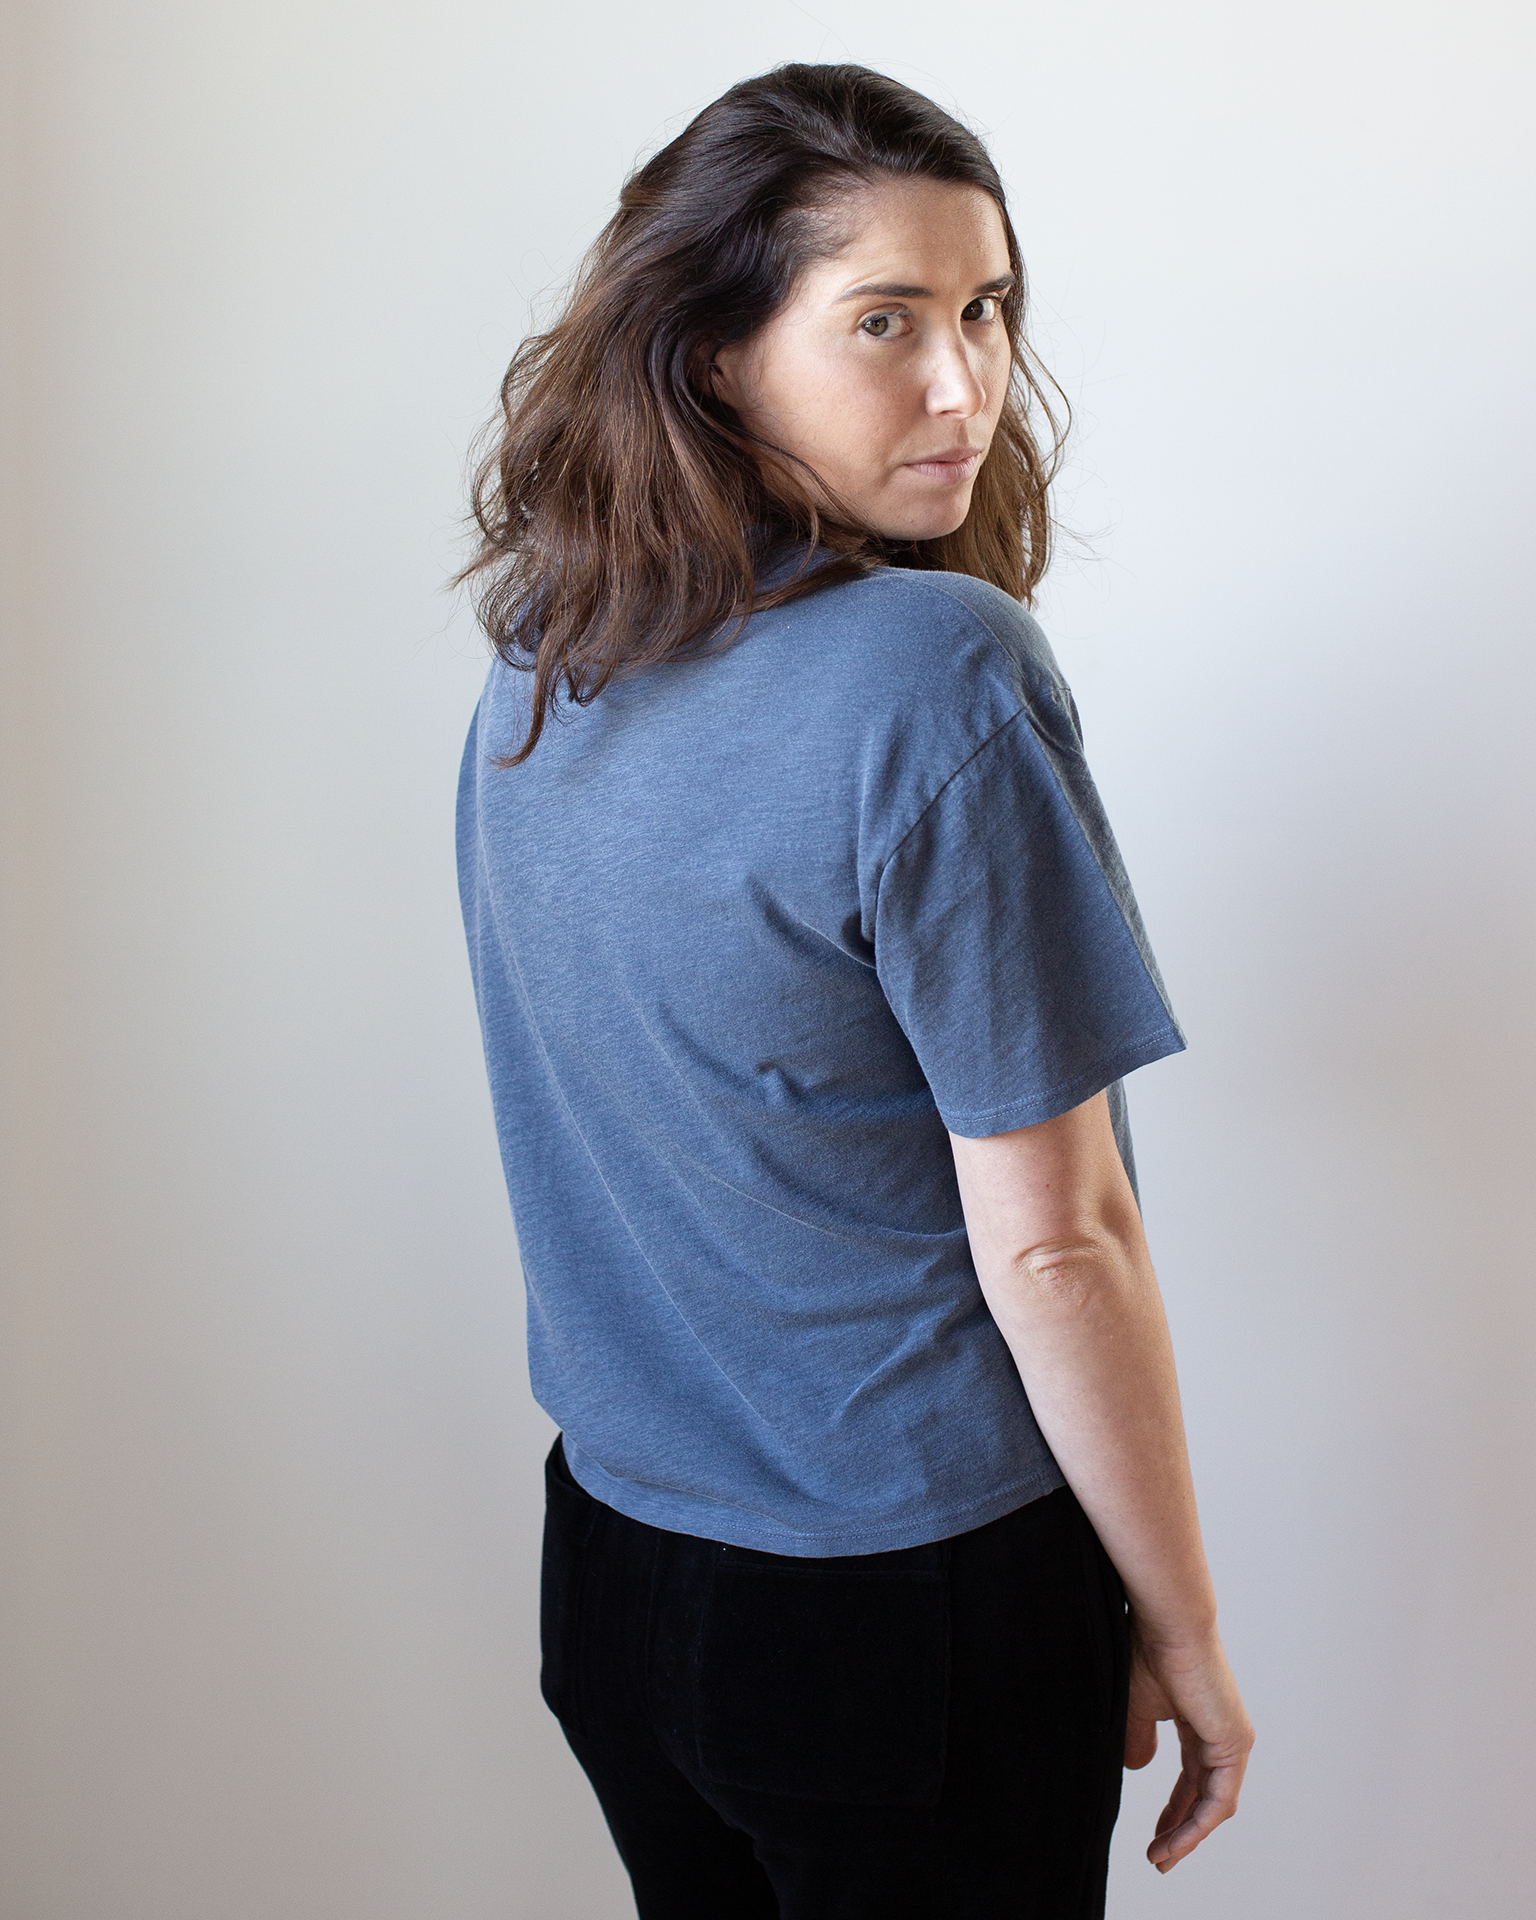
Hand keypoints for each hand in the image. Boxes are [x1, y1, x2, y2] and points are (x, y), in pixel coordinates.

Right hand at [1123, 1620, 1253, 1872]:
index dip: (1172, 1810)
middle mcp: (1222, 1734)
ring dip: (1187, 1835)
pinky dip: (1197, 1824)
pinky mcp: (1235, 1744)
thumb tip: (1136, 1769)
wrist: (1168, 1624)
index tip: (1153, 1837)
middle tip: (1158, 1857)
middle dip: (1180, 1830)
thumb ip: (1139, 1739)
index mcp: (1201, 1723)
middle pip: (1204, 1797)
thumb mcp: (1137, 1706)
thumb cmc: (1149, 1652)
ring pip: (1213, 1805)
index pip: (1191, 1779)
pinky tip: (1175, 1841)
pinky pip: (1219, 1800)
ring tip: (1161, 1857)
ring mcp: (1233, 1740)